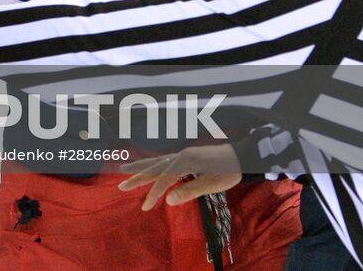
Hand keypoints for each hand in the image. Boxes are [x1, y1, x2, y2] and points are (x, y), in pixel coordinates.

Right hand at [117, 144, 241, 210]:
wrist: (241, 155)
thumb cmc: (228, 171)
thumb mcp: (212, 184)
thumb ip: (190, 191)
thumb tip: (168, 200)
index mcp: (184, 162)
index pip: (163, 180)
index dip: (153, 194)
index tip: (145, 207)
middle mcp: (179, 156)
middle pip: (153, 167)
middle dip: (137, 176)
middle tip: (121, 185)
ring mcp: (182, 155)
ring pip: (157, 162)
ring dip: (141, 168)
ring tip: (126, 171)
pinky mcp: (187, 156)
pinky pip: (164, 161)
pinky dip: (153, 165)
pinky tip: (151, 169)